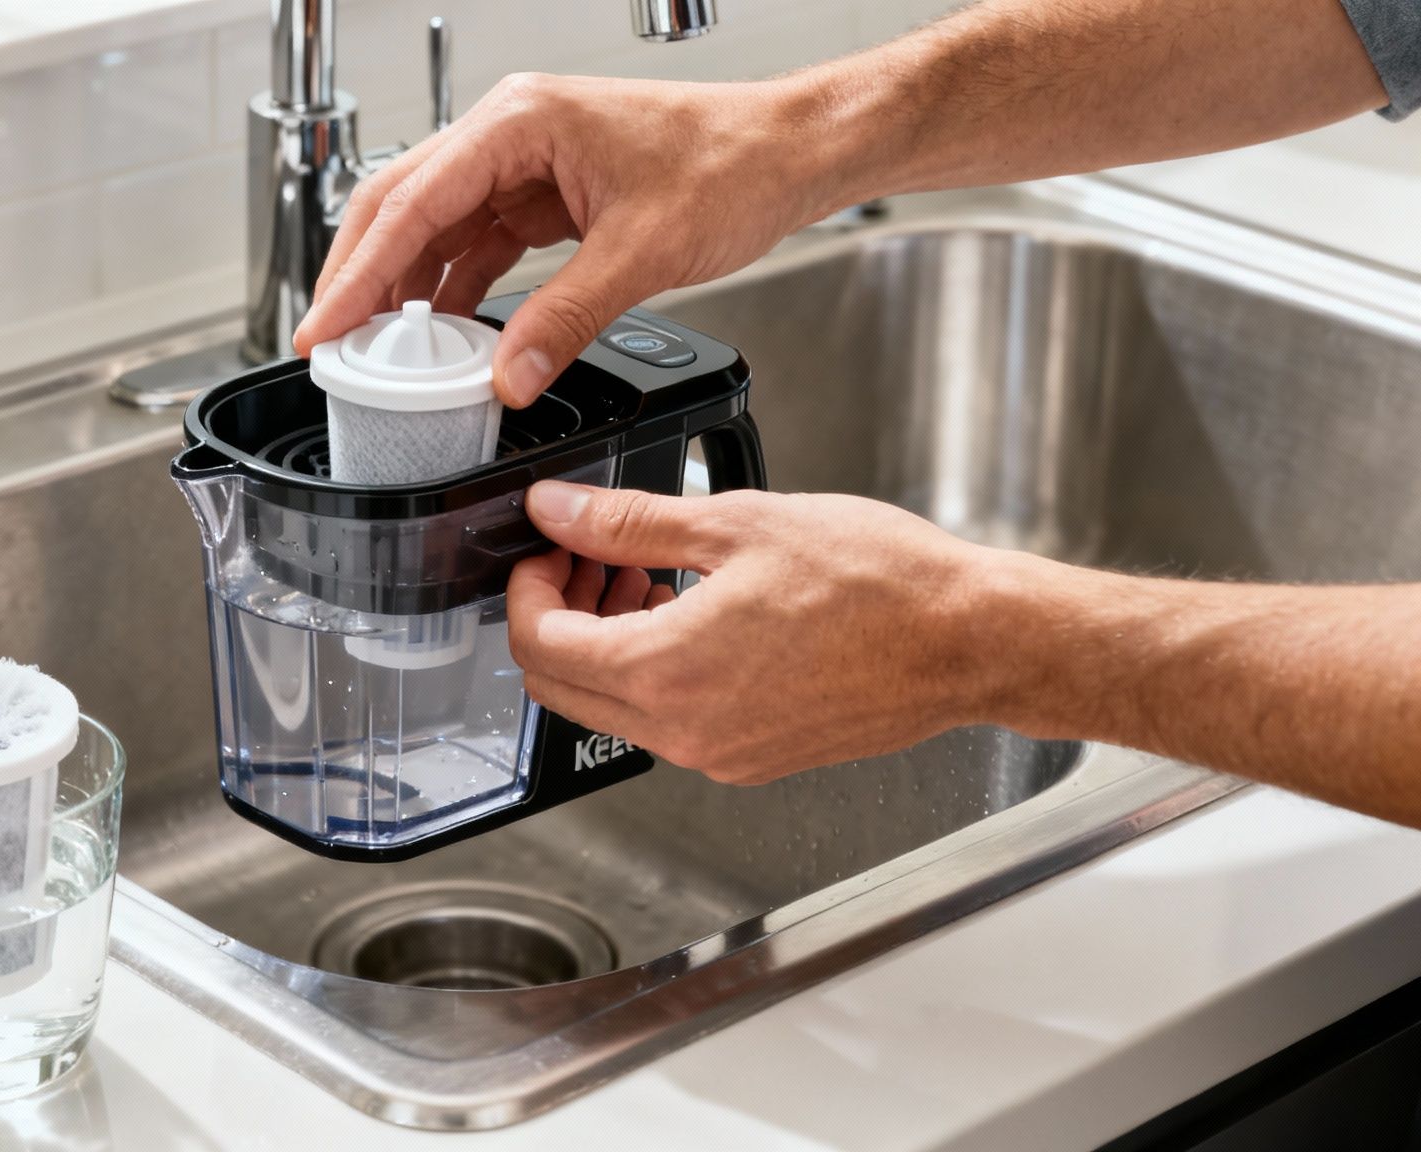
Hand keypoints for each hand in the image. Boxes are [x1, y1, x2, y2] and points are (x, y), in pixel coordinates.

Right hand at [291, 73, 843, 405]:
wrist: (789, 150)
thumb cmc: (733, 162)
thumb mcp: (643, 252)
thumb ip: (567, 320)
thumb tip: (508, 378)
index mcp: (519, 121)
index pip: (410, 203)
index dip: (357, 273)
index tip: (324, 326)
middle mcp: (510, 132)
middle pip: (401, 205)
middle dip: (358, 276)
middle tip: (326, 343)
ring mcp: (524, 162)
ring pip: (434, 226)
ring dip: (401, 286)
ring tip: (373, 350)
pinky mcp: (545, 193)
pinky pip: (477, 242)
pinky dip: (451, 288)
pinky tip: (441, 334)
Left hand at [506, 481, 1007, 784]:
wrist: (968, 641)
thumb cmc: (880, 584)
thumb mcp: (737, 524)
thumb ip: (629, 522)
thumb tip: (560, 510)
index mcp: (667, 672)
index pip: (538, 644)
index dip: (524, 588)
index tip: (548, 547)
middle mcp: (684, 731)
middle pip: (560, 686)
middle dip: (555, 616)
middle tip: (587, 557)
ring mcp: (717, 753)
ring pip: (611, 706)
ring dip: (605, 640)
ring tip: (644, 574)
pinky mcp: (750, 758)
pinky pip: (667, 721)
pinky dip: (654, 668)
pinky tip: (690, 610)